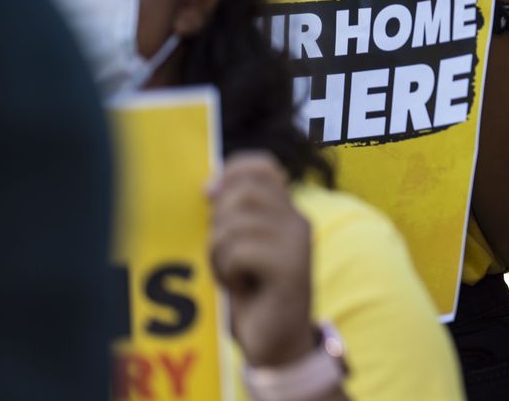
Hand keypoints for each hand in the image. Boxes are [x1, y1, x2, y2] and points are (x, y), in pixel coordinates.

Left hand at [208, 152, 314, 368]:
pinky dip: (229, 271)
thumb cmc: (253, 295)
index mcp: (287, 211)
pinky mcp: (291, 268)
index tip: (209, 198)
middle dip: (218, 224)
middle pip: (242, 193)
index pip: (260, 166)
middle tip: (224, 255)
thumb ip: (233, 215)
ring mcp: (298, 243)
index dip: (229, 174)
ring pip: (236, 224)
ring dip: (220, 253)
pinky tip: (242, 286)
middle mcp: (298, 220)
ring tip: (233, 274)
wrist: (276, 343)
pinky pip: (241, 251)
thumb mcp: (240, 248)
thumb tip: (210, 185)